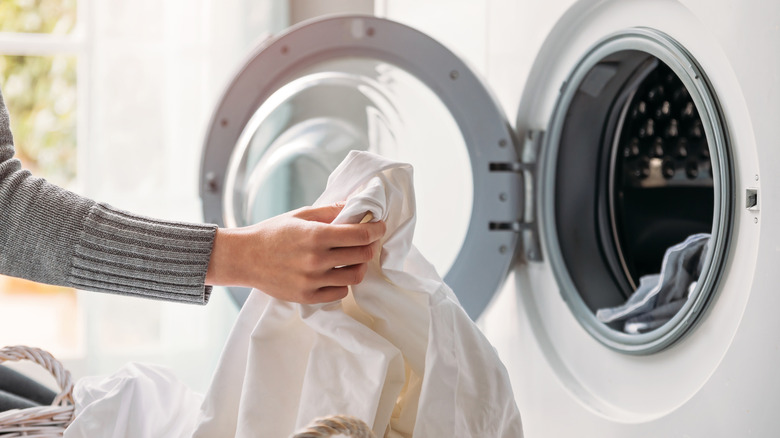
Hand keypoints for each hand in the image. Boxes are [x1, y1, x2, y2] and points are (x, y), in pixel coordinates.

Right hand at [205, 204, 385, 303]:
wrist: (244, 257)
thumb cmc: (272, 233)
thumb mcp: (301, 215)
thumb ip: (330, 211)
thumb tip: (355, 205)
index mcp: (317, 236)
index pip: (361, 235)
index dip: (376, 229)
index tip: (380, 226)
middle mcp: (316, 260)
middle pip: (362, 256)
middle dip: (370, 246)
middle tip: (368, 241)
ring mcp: (312, 281)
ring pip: (355, 277)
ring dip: (359, 266)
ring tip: (353, 259)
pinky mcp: (307, 297)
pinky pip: (340, 293)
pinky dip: (343, 283)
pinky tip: (336, 274)